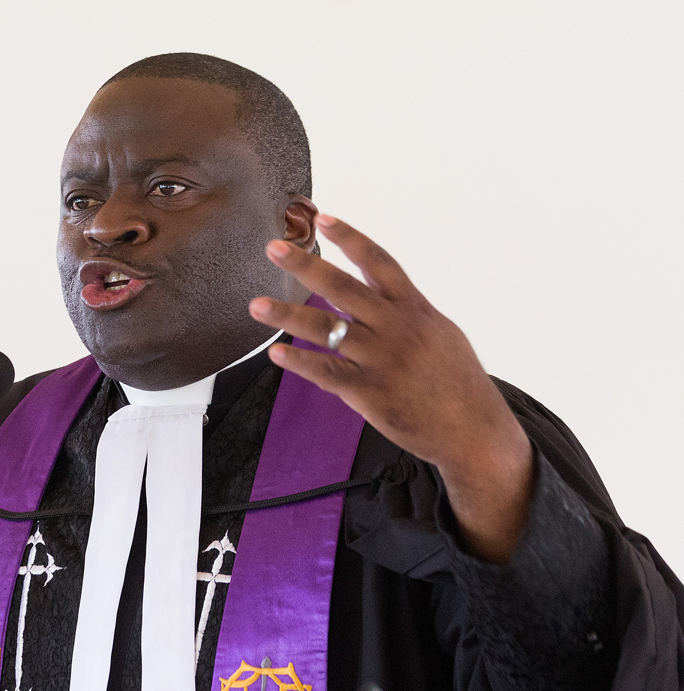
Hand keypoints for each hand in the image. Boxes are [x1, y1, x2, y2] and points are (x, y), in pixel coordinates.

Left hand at [249, 215, 533, 563]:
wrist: (475, 430)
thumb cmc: (457, 381)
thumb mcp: (440, 333)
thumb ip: (405, 312)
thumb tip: (380, 293)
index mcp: (414, 309)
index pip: (379, 263)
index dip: (350, 239)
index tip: (323, 219)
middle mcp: (396, 329)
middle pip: (344, 288)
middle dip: (306, 266)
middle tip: (274, 248)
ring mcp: (381, 360)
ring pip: (327, 330)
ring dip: (288, 315)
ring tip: (256, 305)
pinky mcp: (370, 392)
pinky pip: (328, 373)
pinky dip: (301, 362)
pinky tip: (276, 354)